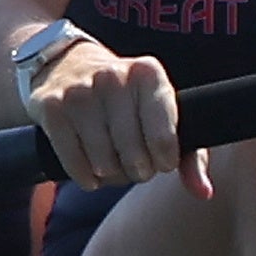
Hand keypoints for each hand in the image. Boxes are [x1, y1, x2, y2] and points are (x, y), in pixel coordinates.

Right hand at [31, 41, 205, 194]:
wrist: (67, 63)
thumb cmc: (127, 99)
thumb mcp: (162, 112)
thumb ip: (191, 154)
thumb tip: (204, 192)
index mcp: (148, 74)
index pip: (164, 139)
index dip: (165, 162)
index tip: (162, 161)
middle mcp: (114, 78)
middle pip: (134, 156)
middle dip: (138, 171)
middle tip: (135, 166)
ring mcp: (79, 92)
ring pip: (104, 163)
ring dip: (111, 176)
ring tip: (113, 164)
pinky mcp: (51, 108)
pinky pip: (74, 164)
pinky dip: (85, 178)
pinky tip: (91, 170)